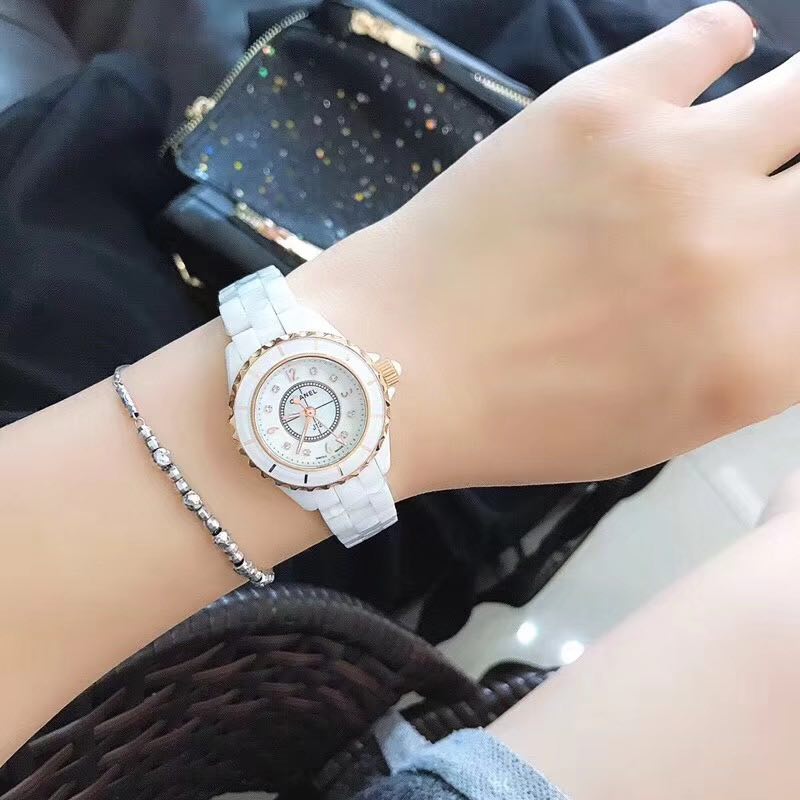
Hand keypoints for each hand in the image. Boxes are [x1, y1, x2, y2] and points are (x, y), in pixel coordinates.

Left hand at [292, 2, 799, 493]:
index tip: (783, 246)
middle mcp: (743, 252)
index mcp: (757, 356)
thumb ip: (747, 358)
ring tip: (764, 125)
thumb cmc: (518, 421)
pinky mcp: (604, 103)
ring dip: (795, 110)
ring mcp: (678, 163)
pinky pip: (709, 35)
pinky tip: (712, 63)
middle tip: (780, 192)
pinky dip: (721, 43)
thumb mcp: (657, 425)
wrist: (396, 366)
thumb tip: (784, 290)